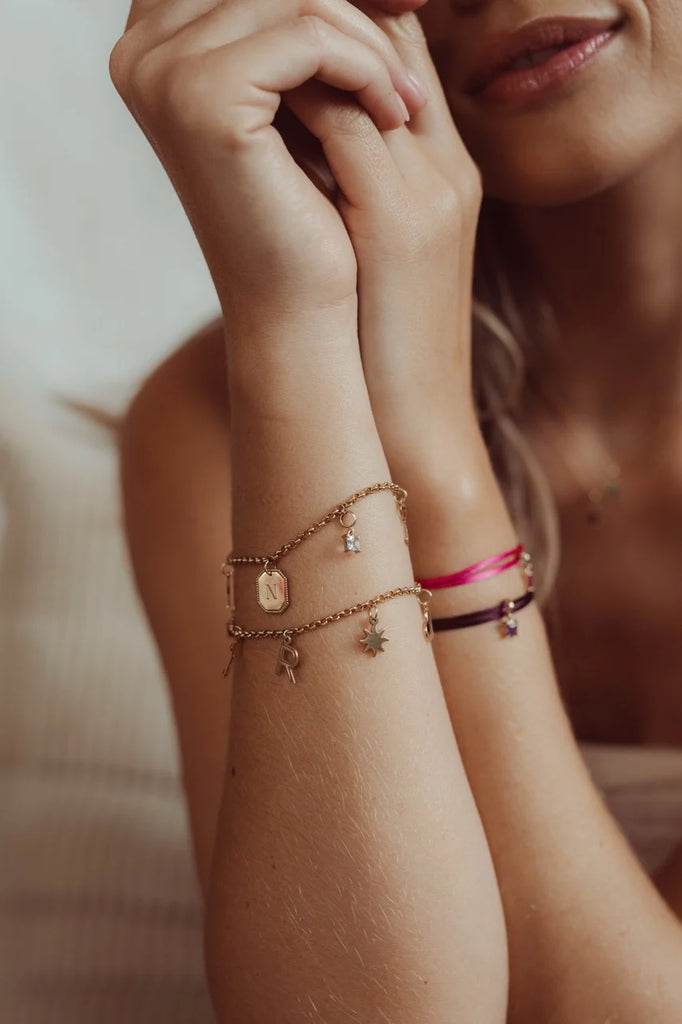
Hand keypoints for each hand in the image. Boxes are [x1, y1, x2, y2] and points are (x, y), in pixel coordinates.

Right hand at [109, 0, 426, 348]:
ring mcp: (165, 70)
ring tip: (406, 102)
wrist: (299, 309)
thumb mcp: (300, 100)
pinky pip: (309, 36)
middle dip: (357, 8)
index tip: (402, 9)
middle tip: (414, 37)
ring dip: (372, 44)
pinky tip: (393, 114)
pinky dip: (366, 67)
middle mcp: (143, 50)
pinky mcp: (202, 95)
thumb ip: (303, 29)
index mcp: (155, 43)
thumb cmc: (304, 215)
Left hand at [284, 5, 483, 480]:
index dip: (344, 27)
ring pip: (369, 63)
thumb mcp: (374, 248)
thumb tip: (283, 131)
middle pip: (393, 35)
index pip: (401, 53)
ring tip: (245, 61)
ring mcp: (430, 189)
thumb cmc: (382, 340)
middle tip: (254, 32)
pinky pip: (346, 121)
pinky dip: (296, 101)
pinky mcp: (400, 224)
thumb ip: (346, 181)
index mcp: (446, 171)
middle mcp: (447, 166)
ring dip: (302, 49)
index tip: (278, 36)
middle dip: (323, 21)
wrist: (414, 420)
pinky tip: (249, 111)